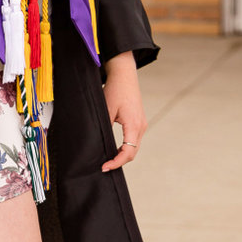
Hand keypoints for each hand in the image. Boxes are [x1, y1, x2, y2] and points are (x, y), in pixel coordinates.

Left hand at [100, 50, 145, 172]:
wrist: (124, 74)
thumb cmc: (115, 89)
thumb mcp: (106, 110)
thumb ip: (105, 128)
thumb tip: (100, 145)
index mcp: (133, 125)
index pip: (128, 152)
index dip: (116, 162)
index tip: (105, 167)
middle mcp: (141, 126)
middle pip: (133, 152)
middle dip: (119, 162)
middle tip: (104, 167)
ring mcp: (141, 124)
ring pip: (134, 147)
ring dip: (123, 155)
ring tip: (108, 160)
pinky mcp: (139, 121)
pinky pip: (134, 140)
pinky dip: (126, 148)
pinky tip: (115, 150)